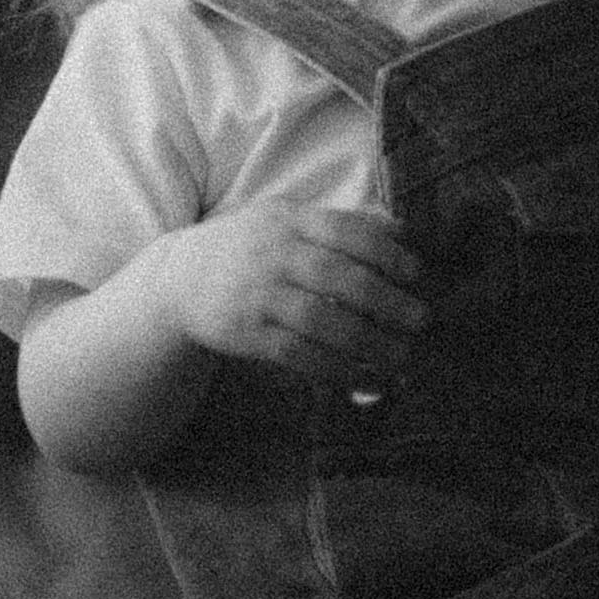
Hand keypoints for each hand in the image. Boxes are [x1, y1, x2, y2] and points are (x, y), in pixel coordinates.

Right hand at [156, 201, 426, 390]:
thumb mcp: (284, 220)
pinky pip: (298, 355)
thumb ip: (339, 224)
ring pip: (321, 322)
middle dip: (387, 301)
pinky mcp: (246, 334)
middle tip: (422, 320)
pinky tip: (363, 378)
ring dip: (368, 343)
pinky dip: (335, 370)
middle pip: (339, 278)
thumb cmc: (249, 248)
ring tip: (401, 357)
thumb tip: (404, 231)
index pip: (347, 231)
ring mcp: (257, 296)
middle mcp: (273, 255)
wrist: (177, 280)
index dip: (387, 253)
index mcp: (289, 221)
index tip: (417, 275)